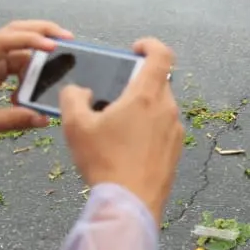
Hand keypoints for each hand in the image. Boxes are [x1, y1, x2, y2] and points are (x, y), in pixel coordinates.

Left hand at [0, 20, 73, 146]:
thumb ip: (13, 119)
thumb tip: (43, 118)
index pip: (6, 40)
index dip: (31, 40)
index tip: (54, 46)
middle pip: (15, 32)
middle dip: (42, 31)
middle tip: (69, 38)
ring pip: (18, 47)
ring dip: (39, 50)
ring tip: (62, 57)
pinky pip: (15, 63)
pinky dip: (30, 68)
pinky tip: (42, 80)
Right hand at [60, 38, 182, 225]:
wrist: (130, 205)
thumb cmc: (104, 162)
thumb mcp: (75, 126)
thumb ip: (73, 98)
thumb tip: (79, 91)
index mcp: (147, 95)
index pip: (161, 55)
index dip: (150, 45)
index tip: (136, 49)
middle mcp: (168, 109)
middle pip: (158, 82)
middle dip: (137, 83)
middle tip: (115, 96)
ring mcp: (175, 131)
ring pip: (160, 107)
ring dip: (142, 108)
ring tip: (117, 126)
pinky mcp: (176, 151)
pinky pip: (163, 130)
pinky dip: (148, 129)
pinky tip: (127, 148)